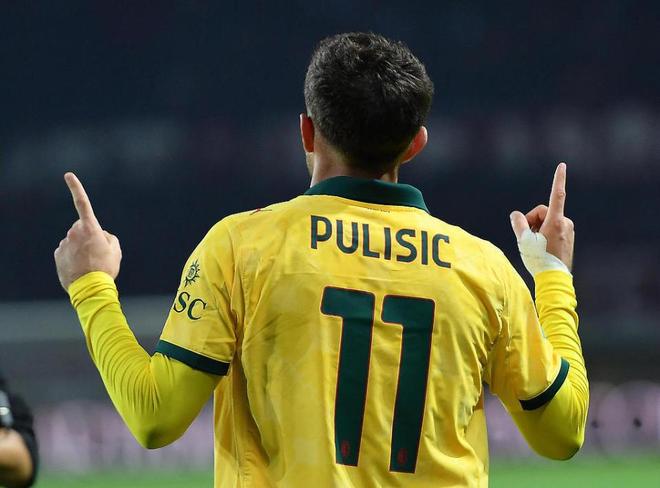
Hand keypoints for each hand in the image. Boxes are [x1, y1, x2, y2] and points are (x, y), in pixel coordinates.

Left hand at [54, 173, 121, 289]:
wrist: (90, 288)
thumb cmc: (106, 268)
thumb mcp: (116, 250)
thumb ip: (109, 237)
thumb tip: (100, 235)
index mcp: (90, 228)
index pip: (82, 203)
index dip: (76, 188)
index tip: (68, 175)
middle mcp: (74, 232)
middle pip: (82, 228)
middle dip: (88, 235)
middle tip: (98, 253)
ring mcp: (64, 243)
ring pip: (74, 241)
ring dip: (81, 248)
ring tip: (90, 264)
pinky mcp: (58, 254)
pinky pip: (67, 251)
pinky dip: (73, 257)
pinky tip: (80, 268)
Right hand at [510, 163, 574, 270]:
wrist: (554, 279)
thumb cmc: (539, 259)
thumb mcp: (523, 240)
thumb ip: (518, 223)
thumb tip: (516, 215)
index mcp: (556, 221)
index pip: (557, 195)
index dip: (558, 179)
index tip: (562, 165)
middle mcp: (565, 223)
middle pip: (543, 213)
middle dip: (532, 221)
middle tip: (527, 238)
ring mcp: (568, 231)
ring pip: (547, 222)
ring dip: (538, 229)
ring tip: (536, 246)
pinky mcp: (568, 238)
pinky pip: (552, 230)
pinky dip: (544, 235)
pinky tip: (542, 249)